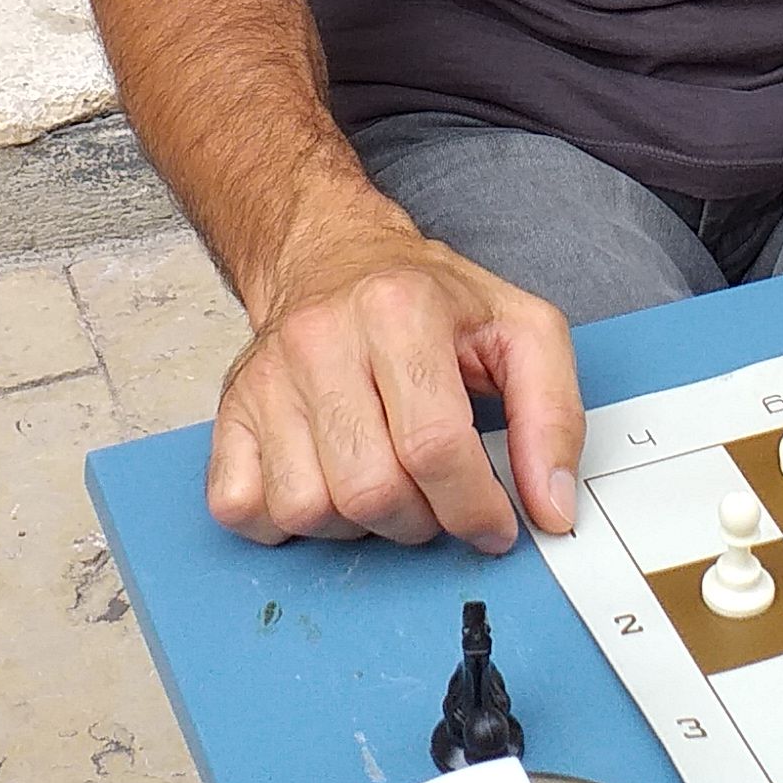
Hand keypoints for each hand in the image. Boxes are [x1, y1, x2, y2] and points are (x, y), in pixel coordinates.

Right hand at [206, 229, 583, 553]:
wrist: (334, 257)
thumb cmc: (428, 301)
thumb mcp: (520, 331)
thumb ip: (553, 415)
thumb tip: (551, 507)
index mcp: (400, 310)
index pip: (435, 446)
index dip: (474, 507)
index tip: (494, 525)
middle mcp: (321, 339)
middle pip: (372, 490)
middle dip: (421, 521)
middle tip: (438, 499)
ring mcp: (266, 378)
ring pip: (309, 509)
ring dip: (360, 525)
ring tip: (384, 482)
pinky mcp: (229, 412)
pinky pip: (245, 509)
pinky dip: (289, 522)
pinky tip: (326, 484)